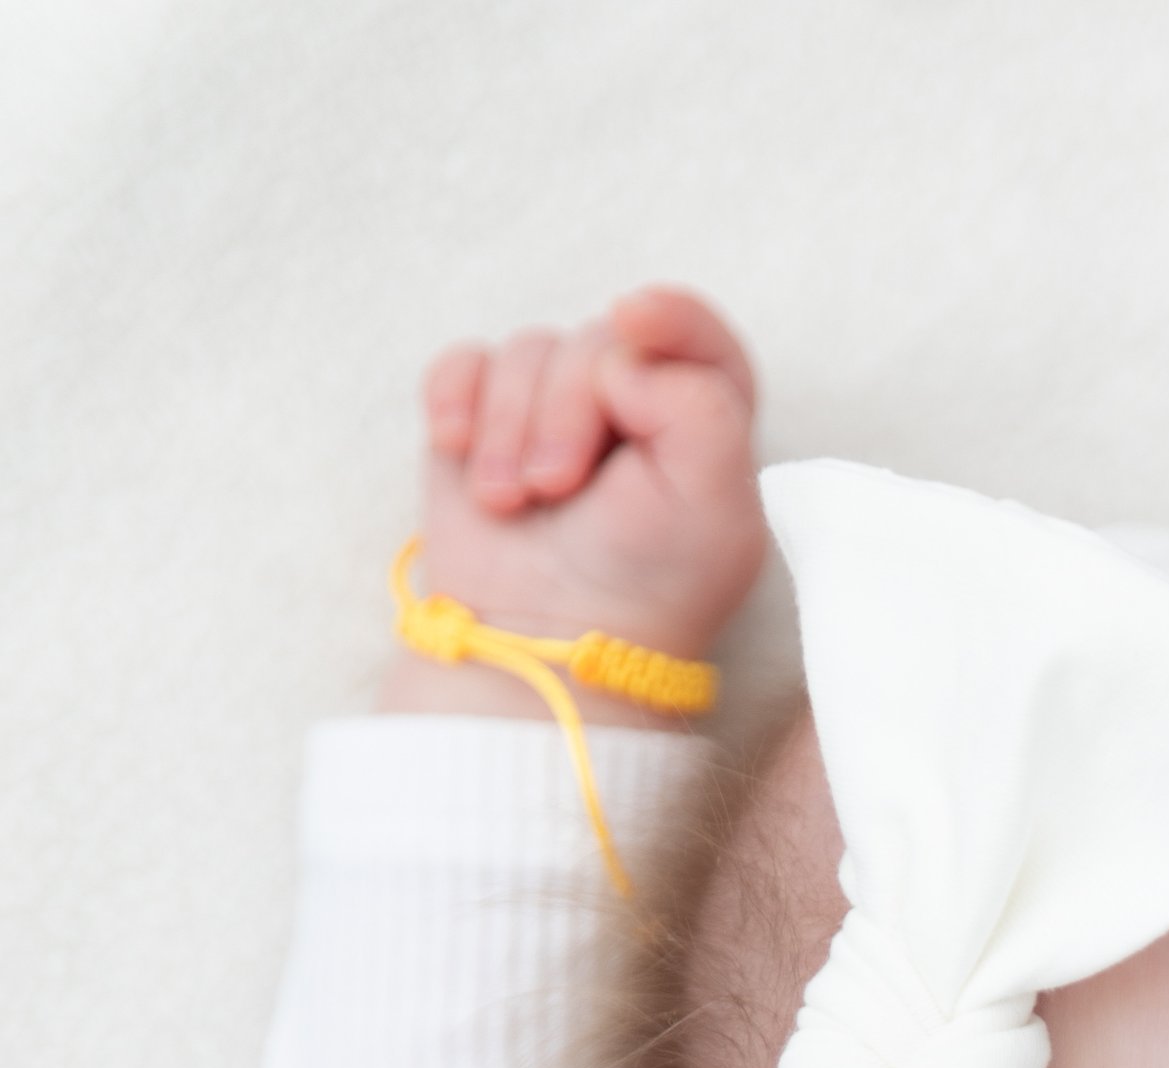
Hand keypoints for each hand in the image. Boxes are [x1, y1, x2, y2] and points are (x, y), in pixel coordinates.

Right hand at [382, 288, 764, 715]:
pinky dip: (455, 400)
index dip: (669, 318)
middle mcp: (630, 409)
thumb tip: (626, 356)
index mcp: (702, 427)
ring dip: (508, 426)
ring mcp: (552, 413)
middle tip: (555, 488)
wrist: (542, 648)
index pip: (699, 338)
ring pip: (526, 351)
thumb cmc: (641, 590)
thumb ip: (702, 405)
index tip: (633, 324)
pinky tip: (457, 451)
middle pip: (597, 342)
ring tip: (510, 503)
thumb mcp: (714, 509)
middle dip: (566, 409)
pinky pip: (463, 364)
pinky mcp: (484, 424)